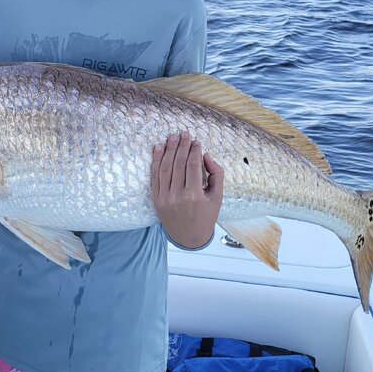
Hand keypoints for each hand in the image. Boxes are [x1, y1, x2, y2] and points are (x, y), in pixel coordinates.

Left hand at [151, 132, 223, 248]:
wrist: (189, 237)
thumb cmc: (205, 216)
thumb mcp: (217, 197)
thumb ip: (216, 174)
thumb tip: (206, 156)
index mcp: (194, 196)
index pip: (193, 166)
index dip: (194, 151)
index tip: (196, 141)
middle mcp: (177, 196)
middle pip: (178, 164)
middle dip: (181, 146)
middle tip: (184, 133)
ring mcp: (164, 197)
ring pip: (165, 167)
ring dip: (168, 149)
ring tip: (172, 137)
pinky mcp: (156, 198)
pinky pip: (155, 176)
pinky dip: (156, 160)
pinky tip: (159, 148)